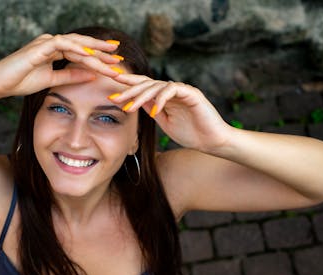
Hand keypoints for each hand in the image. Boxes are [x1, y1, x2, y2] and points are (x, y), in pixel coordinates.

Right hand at [0, 33, 121, 97]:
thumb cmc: (21, 81)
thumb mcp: (51, 80)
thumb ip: (71, 76)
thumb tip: (91, 76)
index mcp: (54, 49)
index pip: (80, 52)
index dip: (98, 57)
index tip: (114, 64)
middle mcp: (51, 43)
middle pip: (81, 45)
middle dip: (101, 50)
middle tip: (119, 56)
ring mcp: (45, 43)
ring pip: (75, 44)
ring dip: (93, 51)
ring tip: (110, 57)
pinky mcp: (39, 47)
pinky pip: (62, 44)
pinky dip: (77, 49)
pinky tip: (90, 56)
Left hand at [109, 75, 233, 151]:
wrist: (212, 142)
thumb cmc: (190, 134)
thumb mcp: (163, 121)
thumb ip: (151, 109)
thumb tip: (133, 101)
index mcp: (164, 96)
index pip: (143, 87)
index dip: (127, 88)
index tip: (111, 94)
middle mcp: (172, 90)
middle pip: (146, 83)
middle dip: (128, 89)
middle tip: (114, 97)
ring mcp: (182, 90)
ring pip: (157, 86)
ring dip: (141, 96)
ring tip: (129, 107)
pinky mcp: (192, 93)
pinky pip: (173, 90)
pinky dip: (161, 99)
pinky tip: (153, 111)